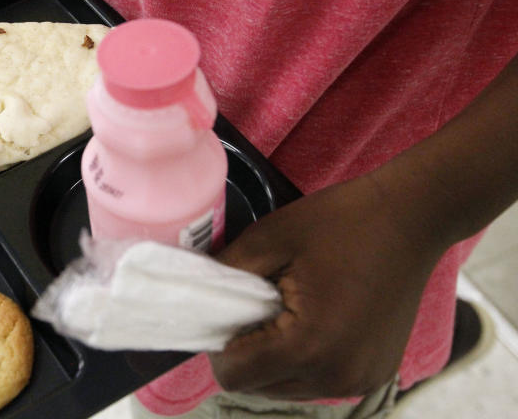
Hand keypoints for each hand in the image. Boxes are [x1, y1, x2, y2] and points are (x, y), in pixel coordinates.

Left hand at [208, 174, 445, 399]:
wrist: (413, 216)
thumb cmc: (343, 221)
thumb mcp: (271, 237)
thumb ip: (227, 271)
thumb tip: (193, 293)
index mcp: (310, 347)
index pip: (234, 376)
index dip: (218, 344)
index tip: (226, 309)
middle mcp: (338, 376)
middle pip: (257, 387)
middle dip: (245, 351)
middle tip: (253, 304)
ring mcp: (361, 380)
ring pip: (286, 389)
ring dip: (273, 359)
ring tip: (283, 308)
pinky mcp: (375, 375)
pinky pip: (316, 382)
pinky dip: (301, 360)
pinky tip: (309, 319)